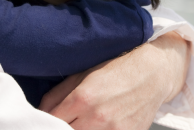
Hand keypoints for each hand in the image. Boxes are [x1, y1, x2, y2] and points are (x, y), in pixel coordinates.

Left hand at [39, 32, 189, 129]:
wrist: (153, 74)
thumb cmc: (118, 70)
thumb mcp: (83, 74)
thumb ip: (57, 94)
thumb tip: (40, 110)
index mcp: (83, 97)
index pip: (52, 120)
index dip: (45, 120)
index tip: (46, 120)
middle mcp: (97, 116)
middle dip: (62, 128)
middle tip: (66, 120)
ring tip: (83, 122)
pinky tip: (98, 126)